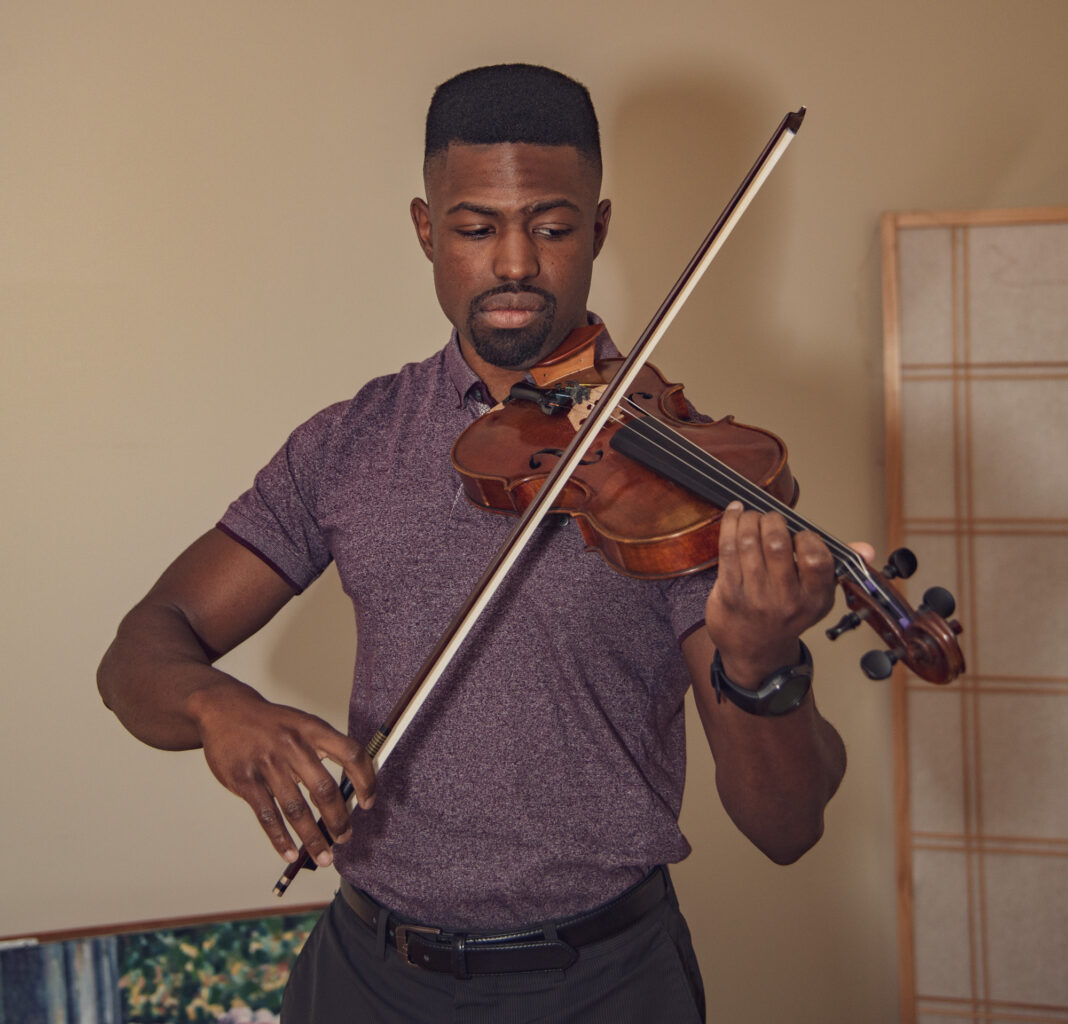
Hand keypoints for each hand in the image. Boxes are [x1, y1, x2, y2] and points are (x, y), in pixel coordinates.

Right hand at [188, 681, 375, 865]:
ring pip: (296, 809)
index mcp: (313, 729)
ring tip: (324, 856)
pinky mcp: (245, 780)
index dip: (365, 779)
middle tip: (345, 837)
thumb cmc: (271, 724)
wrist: (225, 711)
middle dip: (338, 820)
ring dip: (313, 837)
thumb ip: (324, 752)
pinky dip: (280, 839)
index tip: (369, 802)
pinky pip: (267, 815)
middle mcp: (292, 745)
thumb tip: (346, 794)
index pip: (350, 754)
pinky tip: (291, 854)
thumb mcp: (302, 725)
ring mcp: (267, 763)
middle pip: (324, 789)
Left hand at [705, 502, 844, 684]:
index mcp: (814, 599)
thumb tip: (866, 549)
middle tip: (770, 518)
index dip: (807, 537)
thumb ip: (838, 567)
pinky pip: (728, 549)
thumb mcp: (818, 597)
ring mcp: (755, 597)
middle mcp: (785, 600)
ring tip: (751, 515)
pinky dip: (730, 524)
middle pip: (777, 544)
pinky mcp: (728, 593)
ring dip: (749, 519)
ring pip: (749, 542)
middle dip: (772, 520)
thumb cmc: (787, 613)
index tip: (799, 533)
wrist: (755, 650)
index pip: (816, 558)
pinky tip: (734, 514)